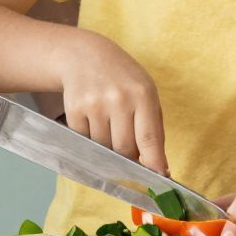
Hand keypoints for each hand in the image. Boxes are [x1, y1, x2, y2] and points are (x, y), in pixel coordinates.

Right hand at [55, 32, 166, 174]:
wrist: (84, 55)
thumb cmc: (122, 79)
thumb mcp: (145, 93)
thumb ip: (153, 129)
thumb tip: (160, 169)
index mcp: (143, 94)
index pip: (149, 138)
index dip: (153, 164)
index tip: (158, 180)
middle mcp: (118, 99)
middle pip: (125, 149)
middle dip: (128, 159)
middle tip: (129, 154)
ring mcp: (94, 104)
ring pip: (104, 149)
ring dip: (108, 148)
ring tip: (109, 127)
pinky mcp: (74, 109)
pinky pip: (85, 141)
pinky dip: (91, 140)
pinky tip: (93, 121)